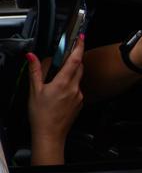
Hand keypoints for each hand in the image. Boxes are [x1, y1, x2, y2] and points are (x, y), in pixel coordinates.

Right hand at [27, 36, 84, 164]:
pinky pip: (78, 88)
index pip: (75, 60)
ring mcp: (79, 95)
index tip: (80, 37)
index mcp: (63, 83)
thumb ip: (35, 71)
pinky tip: (60, 91)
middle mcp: (74, 88)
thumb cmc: (41, 115)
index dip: (79, 46)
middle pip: (79, 67)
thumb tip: (31, 56)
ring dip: (72, 72)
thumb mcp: (34, 91)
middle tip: (65, 55)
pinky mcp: (80, 102)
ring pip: (78, 77)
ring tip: (58, 76)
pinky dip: (71, 84)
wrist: (50, 134)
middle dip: (74, 58)